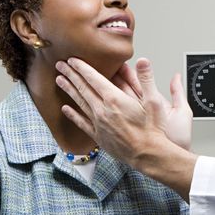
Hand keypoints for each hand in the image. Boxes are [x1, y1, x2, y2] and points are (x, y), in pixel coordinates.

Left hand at [55, 57, 196, 198]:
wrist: (148, 155)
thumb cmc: (153, 129)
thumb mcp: (154, 101)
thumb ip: (146, 79)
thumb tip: (142, 60)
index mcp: (114, 99)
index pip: (93, 78)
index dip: (82, 67)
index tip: (72, 59)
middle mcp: (102, 110)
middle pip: (83, 88)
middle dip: (71, 74)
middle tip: (60, 64)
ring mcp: (98, 123)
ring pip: (80, 103)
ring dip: (69, 90)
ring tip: (59, 80)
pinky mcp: (98, 136)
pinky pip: (82, 123)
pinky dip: (73, 115)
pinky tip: (66, 108)